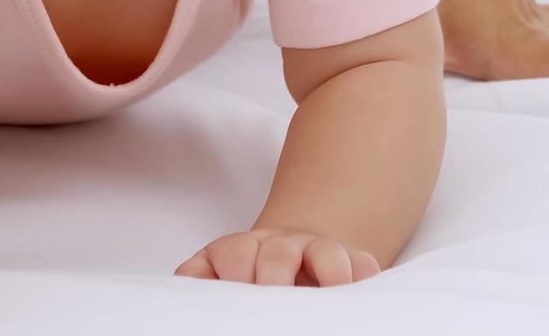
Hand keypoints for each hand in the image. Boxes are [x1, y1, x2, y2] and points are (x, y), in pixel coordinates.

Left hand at [175, 229, 380, 286]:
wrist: (289, 258)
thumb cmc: (244, 278)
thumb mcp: (213, 273)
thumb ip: (197, 279)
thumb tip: (184, 290)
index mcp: (242, 249)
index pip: (235, 253)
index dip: (236, 274)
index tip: (238, 295)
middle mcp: (281, 245)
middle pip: (279, 252)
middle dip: (275, 277)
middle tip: (271, 302)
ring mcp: (319, 251)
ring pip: (328, 253)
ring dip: (328, 275)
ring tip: (324, 304)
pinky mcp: (352, 263)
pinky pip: (364, 265)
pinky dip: (363, 279)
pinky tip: (356, 301)